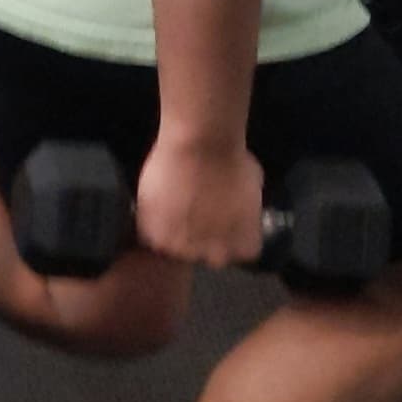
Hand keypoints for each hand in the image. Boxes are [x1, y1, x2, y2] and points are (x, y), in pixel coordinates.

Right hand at [133, 131, 265, 270]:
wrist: (200, 144)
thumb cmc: (232, 159)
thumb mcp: (252, 191)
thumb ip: (243, 213)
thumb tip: (235, 211)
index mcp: (245, 247)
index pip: (237, 254)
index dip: (225, 235)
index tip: (219, 220)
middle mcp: (217, 255)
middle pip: (206, 256)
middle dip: (200, 239)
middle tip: (192, 213)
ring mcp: (184, 250)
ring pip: (174, 249)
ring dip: (172, 232)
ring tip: (170, 207)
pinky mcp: (155, 238)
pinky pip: (148, 237)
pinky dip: (149, 223)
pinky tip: (155, 204)